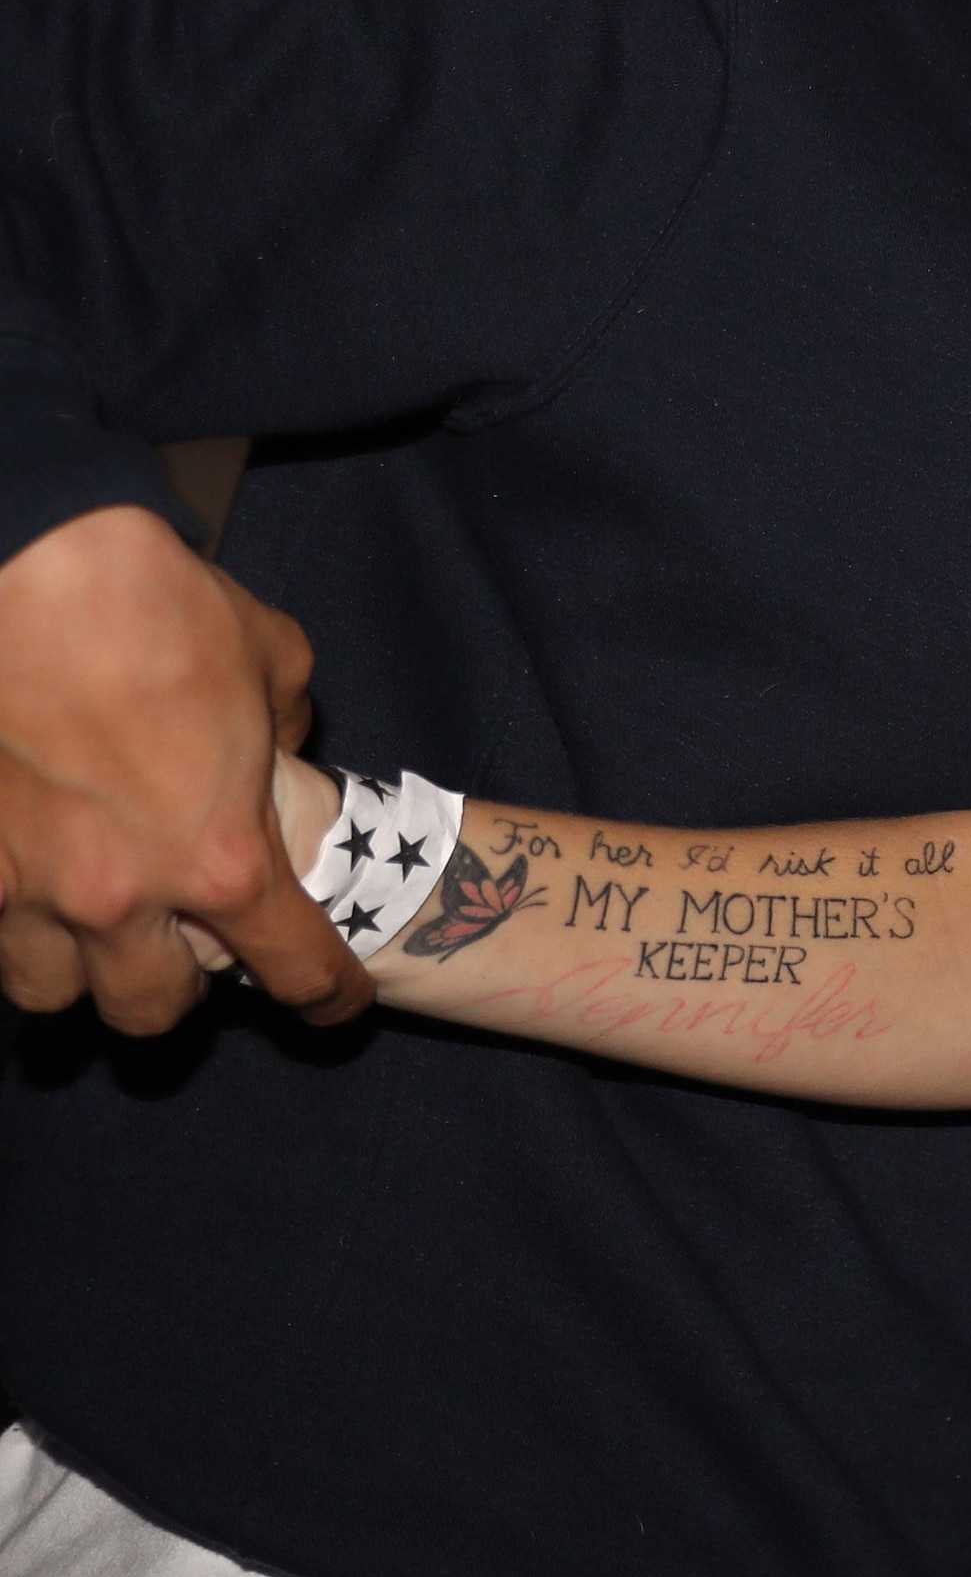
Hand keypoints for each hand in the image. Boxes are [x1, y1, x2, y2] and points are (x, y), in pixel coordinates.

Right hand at [0, 507, 362, 1030]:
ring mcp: (18, 884)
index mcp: (220, 859)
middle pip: (148, 1012)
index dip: (326, 993)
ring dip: (76, 974)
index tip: (332, 998)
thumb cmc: (155, 603)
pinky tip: (23, 883)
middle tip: (187, 955)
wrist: (14, 565)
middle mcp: (117, 895)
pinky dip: (6, 923)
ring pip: (46, 993)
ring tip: (89, 934)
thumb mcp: (271, 657)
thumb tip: (277, 747)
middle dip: (176, 994)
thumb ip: (286, 726)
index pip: (295, 970)